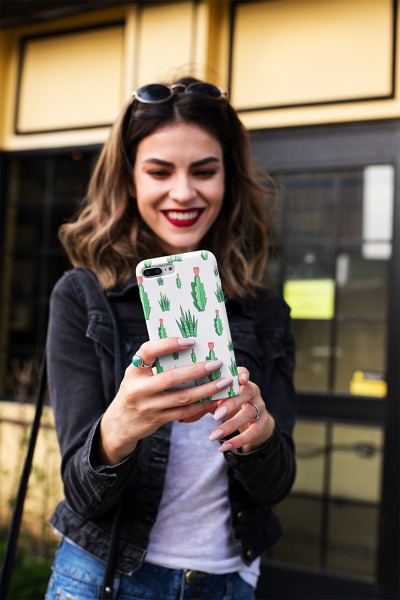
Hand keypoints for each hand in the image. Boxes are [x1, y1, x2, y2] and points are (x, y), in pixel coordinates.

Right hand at [98, 337, 233, 464]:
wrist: (120, 423)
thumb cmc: (136, 390)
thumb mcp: (137, 374)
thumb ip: (155, 363)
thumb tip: (189, 347)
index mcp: (134, 370)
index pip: (149, 351)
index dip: (168, 344)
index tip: (190, 341)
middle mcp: (138, 388)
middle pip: (171, 378)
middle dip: (197, 371)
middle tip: (216, 363)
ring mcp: (148, 406)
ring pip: (182, 397)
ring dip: (206, 390)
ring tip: (223, 382)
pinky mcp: (157, 420)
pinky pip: (184, 412)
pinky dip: (201, 405)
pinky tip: (214, 398)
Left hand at [208, 368, 274, 452]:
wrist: (250, 421)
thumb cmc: (228, 405)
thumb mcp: (217, 401)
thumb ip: (203, 404)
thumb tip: (181, 416)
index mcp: (241, 382)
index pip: (243, 373)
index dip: (242, 374)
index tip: (239, 379)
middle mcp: (253, 391)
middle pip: (247, 393)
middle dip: (232, 403)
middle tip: (215, 416)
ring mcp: (260, 407)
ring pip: (249, 413)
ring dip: (230, 425)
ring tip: (213, 436)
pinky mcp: (263, 423)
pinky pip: (253, 432)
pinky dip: (238, 441)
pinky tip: (223, 447)